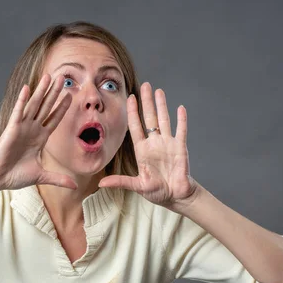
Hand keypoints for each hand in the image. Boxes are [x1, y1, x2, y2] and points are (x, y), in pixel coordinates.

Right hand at [0, 73, 76, 190]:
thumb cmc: (14, 175)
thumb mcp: (41, 176)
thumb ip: (58, 179)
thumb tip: (74, 187)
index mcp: (40, 138)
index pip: (54, 119)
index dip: (62, 107)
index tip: (70, 96)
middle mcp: (32, 129)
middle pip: (46, 107)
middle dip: (55, 93)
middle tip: (63, 78)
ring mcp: (22, 127)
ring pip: (34, 105)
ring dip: (41, 91)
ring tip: (49, 76)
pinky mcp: (11, 129)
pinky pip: (18, 112)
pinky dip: (22, 100)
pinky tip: (27, 88)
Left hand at [98, 82, 197, 208]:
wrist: (175, 196)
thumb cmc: (157, 191)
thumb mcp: (137, 186)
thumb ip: (121, 182)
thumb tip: (100, 184)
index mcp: (142, 150)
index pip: (135, 127)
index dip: (132, 112)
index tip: (130, 98)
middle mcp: (154, 143)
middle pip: (149, 118)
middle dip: (146, 102)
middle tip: (145, 85)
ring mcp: (168, 144)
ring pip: (164, 120)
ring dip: (162, 106)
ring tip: (159, 91)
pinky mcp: (180, 148)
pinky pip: (181, 131)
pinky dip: (181, 120)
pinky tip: (180, 108)